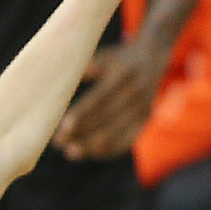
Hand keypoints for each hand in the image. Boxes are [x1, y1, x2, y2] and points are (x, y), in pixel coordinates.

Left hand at [53, 41, 164, 160]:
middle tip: (58, 142)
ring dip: (91, 146)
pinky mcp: (146, 120)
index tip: (63, 127)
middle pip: (106, 120)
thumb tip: (59, 84)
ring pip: (116, 134)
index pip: (101, 99)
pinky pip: (126, 141)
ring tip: (70, 152)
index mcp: (124, 74)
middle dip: (82, 134)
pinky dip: (107, 150)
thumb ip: (85, 69)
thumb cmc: (117, 59)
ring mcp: (143, 108)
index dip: (82, 114)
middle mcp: (137, 93)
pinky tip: (89, 153)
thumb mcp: (104, 56)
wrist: (152, 58)